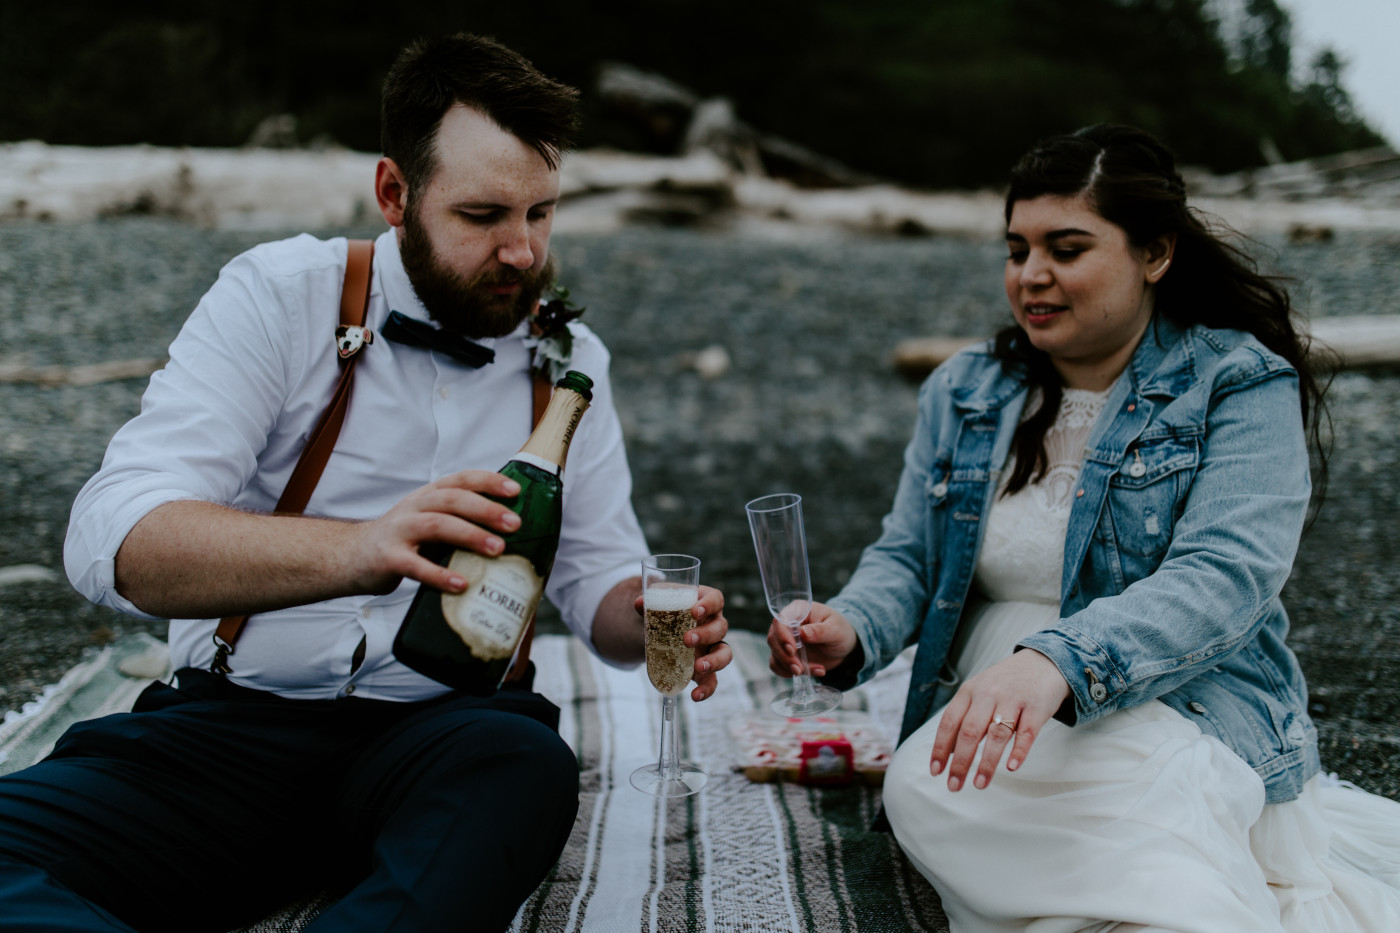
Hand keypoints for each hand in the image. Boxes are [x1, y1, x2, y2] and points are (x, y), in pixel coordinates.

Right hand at [351, 469, 524, 595]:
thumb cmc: (403, 540)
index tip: (515, 490)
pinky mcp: (388, 559)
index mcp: (428, 496)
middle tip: (514, 524)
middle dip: (486, 509)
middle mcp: (414, 508)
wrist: (352, 556)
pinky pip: (415, 565)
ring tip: (498, 549)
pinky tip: (460, 584)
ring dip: (470, 535)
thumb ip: (459, 522)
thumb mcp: (429, 521)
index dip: (488, 481)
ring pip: (437, 525)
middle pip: (452, 499)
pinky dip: (439, 574)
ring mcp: (399, 531)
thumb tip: (508, 535)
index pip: (460, 479)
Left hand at [629, 585, 730, 701]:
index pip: (715, 599)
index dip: (709, 605)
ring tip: (699, 667)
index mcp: (706, 603)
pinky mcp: (706, 668)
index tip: (695, 611)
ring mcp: (712, 648)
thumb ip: (650, 602)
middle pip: (720, 628)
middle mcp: (714, 624)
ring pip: (724, 654)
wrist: (662, 628)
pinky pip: (712, 680)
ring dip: (714, 661)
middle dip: (705, 634)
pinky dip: (706, 689)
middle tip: (687, 640)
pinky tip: (695, 695)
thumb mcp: (659, 603)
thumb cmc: (667, 609)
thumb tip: (640, 603)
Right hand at [766, 602, 857, 678]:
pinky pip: (778, 665)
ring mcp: (785, 640)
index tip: (792, 651)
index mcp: (798, 611)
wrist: (844, 646)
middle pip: (773, 639)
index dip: (782, 636)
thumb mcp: (836, 630)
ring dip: (790, 667)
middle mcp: (787, 624)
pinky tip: (810, 673)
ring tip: (816, 671)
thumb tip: (802, 633)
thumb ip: (820, 631)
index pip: (781, 620)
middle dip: (785, 657)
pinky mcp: (786, 655)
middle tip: (799, 669)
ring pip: (775, 655)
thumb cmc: (841, 631)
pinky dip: (789, 673)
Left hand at [930, 648, 1069, 790]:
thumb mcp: (980, 692)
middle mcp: (988, 694)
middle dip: (960, 762)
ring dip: (987, 762)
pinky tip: (1011, 767)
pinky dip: (1019, 751)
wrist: (1043, 662)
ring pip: (996, 734)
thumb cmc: (1006, 684)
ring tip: (980, 784)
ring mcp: (1013, 699)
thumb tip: (948, 753)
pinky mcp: (1036, 707)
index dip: (940, 748)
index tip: (936, 771)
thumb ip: (965, 717)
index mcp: (969, 691)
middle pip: (970, 731)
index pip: (949, 722)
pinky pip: (1027, 732)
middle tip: (954, 786)